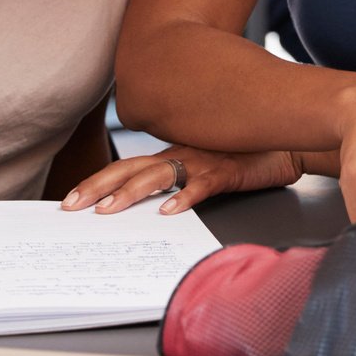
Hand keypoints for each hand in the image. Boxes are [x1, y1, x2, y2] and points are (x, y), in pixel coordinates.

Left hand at [60, 147, 299, 215]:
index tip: (70, 199)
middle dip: (97, 186)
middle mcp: (180, 154)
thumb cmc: (244, 158)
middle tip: (71, 206)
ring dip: (130, 193)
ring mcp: (202, 161)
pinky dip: (184, 196)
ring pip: (158, 174)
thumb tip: (149, 208)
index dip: (96, 181)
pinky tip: (169, 211)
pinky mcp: (226, 170)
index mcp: (172, 154)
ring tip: (108, 210)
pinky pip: (202, 185)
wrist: (285, 144)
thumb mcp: (203, 169)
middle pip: (130, 169)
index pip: (125, 167)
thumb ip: (177, 181)